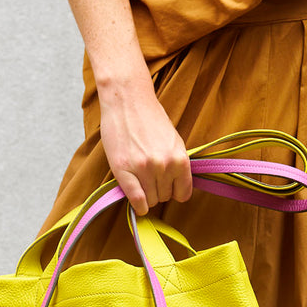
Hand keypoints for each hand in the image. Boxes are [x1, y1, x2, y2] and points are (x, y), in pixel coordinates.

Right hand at [97, 72, 192, 215]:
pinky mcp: (123, 170)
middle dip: (159, 191)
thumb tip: (178, 187)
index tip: (168, 187)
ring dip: (147, 196)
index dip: (175, 192)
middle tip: (150, 177)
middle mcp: (164, 166)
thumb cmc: (150, 118)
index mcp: (180, 159)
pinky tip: (138, 203)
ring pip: (151, 201)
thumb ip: (178, 164)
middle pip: (165, 197)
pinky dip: (138, 206)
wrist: (127, 100)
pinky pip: (136, 200)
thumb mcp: (174, 141)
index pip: (183, 194)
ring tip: (141, 180)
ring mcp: (143, 169)